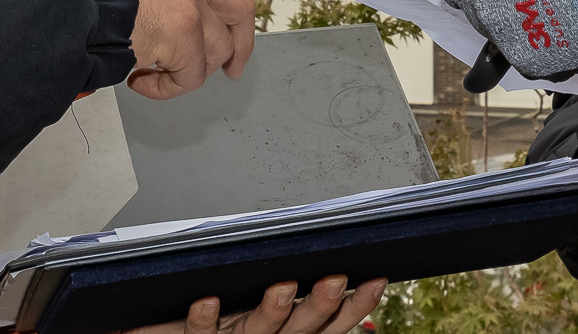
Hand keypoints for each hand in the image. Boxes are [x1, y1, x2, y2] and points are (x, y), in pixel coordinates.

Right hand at [97, 0, 268, 100]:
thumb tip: (151, 11)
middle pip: (240, 6)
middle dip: (242, 41)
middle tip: (232, 66)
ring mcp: (189, 4)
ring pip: (215, 50)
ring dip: (189, 72)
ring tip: (151, 75)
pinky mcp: (182, 36)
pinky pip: (190, 76)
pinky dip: (168, 88)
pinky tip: (141, 82)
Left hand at [116, 274, 386, 333]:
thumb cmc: (213, 322)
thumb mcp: (255, 306)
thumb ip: (289, 289)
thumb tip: (325, 251)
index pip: (330, 324)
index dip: (355, 305)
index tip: (377, 278)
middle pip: (301, 330)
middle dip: (319, 306)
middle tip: (334, 278)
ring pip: (258, 333)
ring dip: (271, 311)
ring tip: (280, 288)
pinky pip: (200, 332)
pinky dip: (204, 317)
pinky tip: (207, 299)